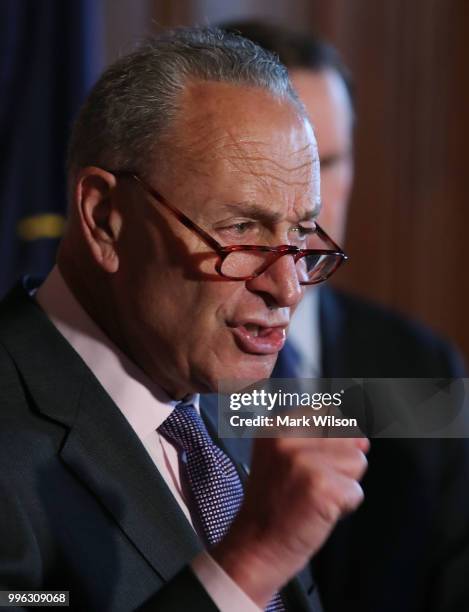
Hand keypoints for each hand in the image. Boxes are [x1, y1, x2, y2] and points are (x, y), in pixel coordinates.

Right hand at [212, 436, 368, 606]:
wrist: (255, 546)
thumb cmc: (272, 505)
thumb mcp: (282, 457)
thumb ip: (317, 437)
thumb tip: (362, 436)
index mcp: (275, 426)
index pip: (328, 412)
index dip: (334, 438)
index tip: (318, 459)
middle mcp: (288, 438)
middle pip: (347, 436)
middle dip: (340, 463)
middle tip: (312, 484)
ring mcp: (305, 461)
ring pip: (357, 461)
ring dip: (343, 484)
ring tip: (314, 497)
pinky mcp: (322, 487)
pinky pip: (356, 491)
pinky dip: (345, 507)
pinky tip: (318, 512)